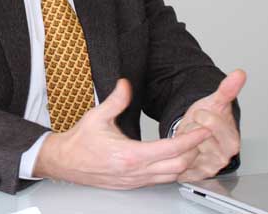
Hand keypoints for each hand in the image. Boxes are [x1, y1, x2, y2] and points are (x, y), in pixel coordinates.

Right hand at [33, 79, 210, 188]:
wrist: (65, 162)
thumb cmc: (80, 142)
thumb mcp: (97, 116)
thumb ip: (115, 100)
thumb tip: (125, 84)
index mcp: (130, 155)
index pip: (171, 149)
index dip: (191, 139)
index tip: (203, 129)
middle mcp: (136, 172)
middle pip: (179, 166)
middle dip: (195, 152)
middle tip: (203, 136)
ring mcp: (135, 180)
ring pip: (172, 176)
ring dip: (186, 163)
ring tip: (193, 146)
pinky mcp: (133, 184)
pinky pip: (161, 180)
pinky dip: (174, 170)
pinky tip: (176, 160)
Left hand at [177, 69, 246, 181]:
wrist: (198, 132)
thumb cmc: (208, 118)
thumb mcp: (215, 101)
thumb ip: (227, 89)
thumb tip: (239, 73)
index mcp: (232, 140)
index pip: (210, 123)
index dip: (202, 115)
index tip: (203, 116)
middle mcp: (223, 156)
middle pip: (197, 136)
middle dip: (192, 127)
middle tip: (196, 126)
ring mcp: (210, 166)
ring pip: (187, 147)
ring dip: (184, 139)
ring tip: (191, 136)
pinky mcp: (196, 174)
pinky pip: (181, 161)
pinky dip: (180, 151)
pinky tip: (185, 146)